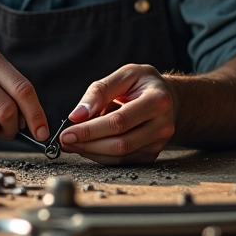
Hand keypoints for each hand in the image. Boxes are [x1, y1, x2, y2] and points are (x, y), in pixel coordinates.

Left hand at [59, 64, 176, 163]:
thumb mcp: (125, 74)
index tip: (67, 132)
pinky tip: (87, 146)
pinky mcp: (151, 155)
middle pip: (120, 143)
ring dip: (91, 152)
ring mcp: (158, 143)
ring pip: (119, 156)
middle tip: (64, 140)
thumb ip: (100, 91)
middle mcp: (162, 125)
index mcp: (157, 101)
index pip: (119, 121)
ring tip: (72, 142)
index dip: (91, 130)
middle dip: (88, 143)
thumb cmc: (144, 84)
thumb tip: (77, 115)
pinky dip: (100, 155)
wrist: (170, 98)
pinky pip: (121, 161)